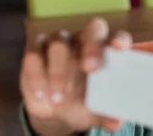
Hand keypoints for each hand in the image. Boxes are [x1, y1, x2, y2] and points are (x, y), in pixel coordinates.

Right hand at [20, 17, 131, 134]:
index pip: (119, 37)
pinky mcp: (36, 52)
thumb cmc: (84, 104)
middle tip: (90, 68)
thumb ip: (108, 115)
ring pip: (59, 44)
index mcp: (107, 52)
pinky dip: (37, 76)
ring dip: (60, 72)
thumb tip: (115, 123)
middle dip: (92, 47)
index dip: (119, 40)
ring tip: (60, 99)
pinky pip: (33, 56)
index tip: (118, 48)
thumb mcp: (97, 112)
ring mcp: (60, 44)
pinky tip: (42, 95)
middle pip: (92, 30)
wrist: (56, 111)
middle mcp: (86, 41)